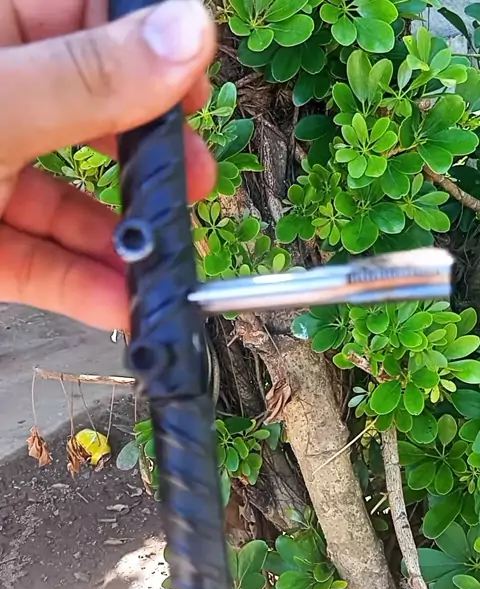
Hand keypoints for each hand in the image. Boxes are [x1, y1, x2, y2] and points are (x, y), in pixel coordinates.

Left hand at [0, 0, 215, 328]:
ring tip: (170, 258)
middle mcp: (0, 100)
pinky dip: (81, 285)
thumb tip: (188, 34)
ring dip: (122, 235)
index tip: (194, 81)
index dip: (148, 42)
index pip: (86, 15)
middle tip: (194, 177)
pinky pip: (37, 259)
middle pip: (90, 114)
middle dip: (148, 156)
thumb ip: (87, 79)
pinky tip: (124, 304)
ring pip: (66, 198)